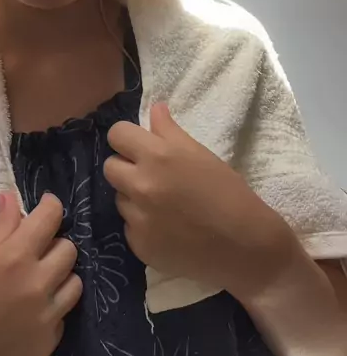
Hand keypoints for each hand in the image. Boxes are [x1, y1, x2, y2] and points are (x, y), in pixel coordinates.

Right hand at [0, 192, 81, 355]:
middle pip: (69, 248)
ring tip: (37, 281)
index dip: (51, 206)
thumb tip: (12, 197)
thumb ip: (1, 227)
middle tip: (35, 251)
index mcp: (15, 258)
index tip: (46, 206)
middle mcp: (38, 284)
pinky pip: (64, 312)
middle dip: (54, 244)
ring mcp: (48, 315)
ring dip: (60, 275)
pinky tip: (29, 312)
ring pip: (75, 281)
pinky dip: (52, 307)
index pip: (51, 218)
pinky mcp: (52, 340)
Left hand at [104, 103, 292, 299]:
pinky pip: (129, 226)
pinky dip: (143, 225)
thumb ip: (170, 131)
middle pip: (110, 166)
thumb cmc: (229, 194)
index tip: (138, 145)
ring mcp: (137, 218)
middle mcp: (142, 185)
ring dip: (135, 198)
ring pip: (119, 198)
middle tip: (149, 175)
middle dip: (126, 167)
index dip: (127, 138)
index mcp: (159, 156)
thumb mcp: (201, 155)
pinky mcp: (138, 245)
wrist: (245, 246)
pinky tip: (168, 229)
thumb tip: (154, 109)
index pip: (117, 134)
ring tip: (164, 205)